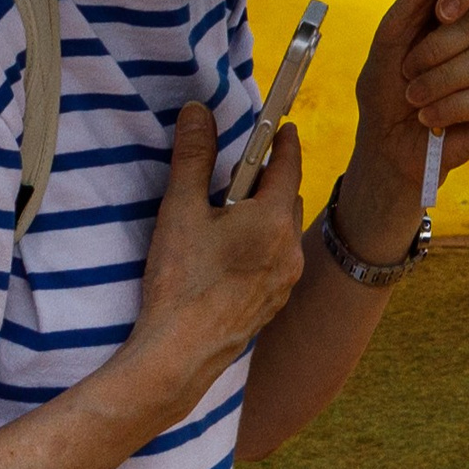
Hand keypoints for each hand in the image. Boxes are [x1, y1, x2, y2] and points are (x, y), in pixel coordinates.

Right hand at [127, 104, 303, 416]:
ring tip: (230, 211)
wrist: (180, 356)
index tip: (281, 125)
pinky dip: (262, 244)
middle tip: (241, 168)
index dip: (283, 142)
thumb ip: (193, 157)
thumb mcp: (181, 210)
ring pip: (282, 231)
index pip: (288, 165)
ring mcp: (284, 281)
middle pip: (286, 198)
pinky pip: (277, 260)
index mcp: (272, 221)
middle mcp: (288, 250)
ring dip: (265, 214)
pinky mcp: (273, 304)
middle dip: (269, 179)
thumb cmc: (180, 283)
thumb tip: (198, 112)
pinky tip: (231, 252)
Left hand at [340, 0, 468, 257]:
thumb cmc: (387, 86)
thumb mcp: (392, 33)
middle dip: (437, 49)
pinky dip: (452, 107)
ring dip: (442, 81)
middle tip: (408, 72)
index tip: (440, 11)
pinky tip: (432, 119)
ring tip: (416, 99)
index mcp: (459, 9)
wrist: (386, 143)